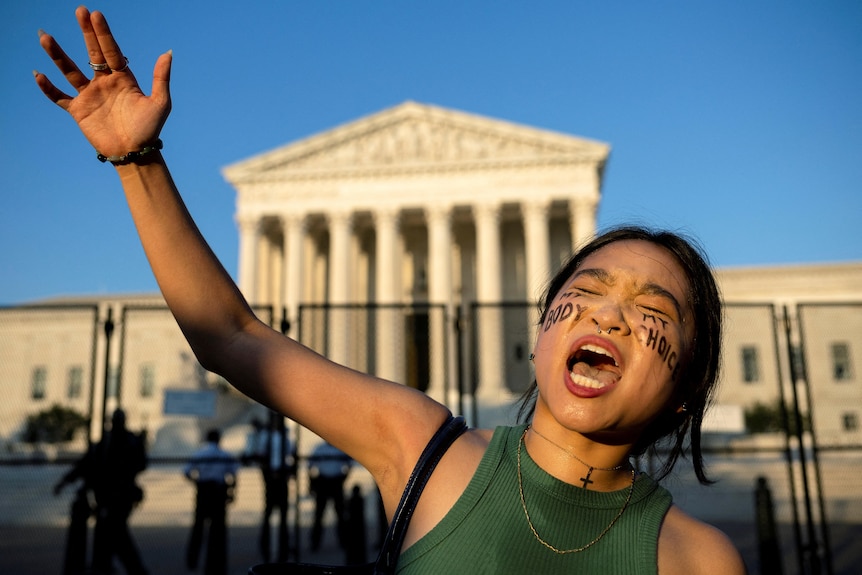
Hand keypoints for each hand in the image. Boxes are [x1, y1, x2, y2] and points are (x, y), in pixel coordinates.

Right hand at [34, 7, 171, 158]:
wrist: (135, 152)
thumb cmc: (150, 129)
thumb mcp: (160, 103)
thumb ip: (161, 78)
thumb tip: (168, 52)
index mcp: (124, 78)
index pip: (112, 50)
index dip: (103, 33)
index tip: (96, 14)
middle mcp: (105, 83)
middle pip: (92, 53)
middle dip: (86, 33)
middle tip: (80, 10)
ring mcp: (90, 95)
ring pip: (70, 71)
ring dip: (58, 55)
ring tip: (46, 38)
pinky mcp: (79, 111)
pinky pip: (60, 97)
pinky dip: (48, 88)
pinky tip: (38, 74)